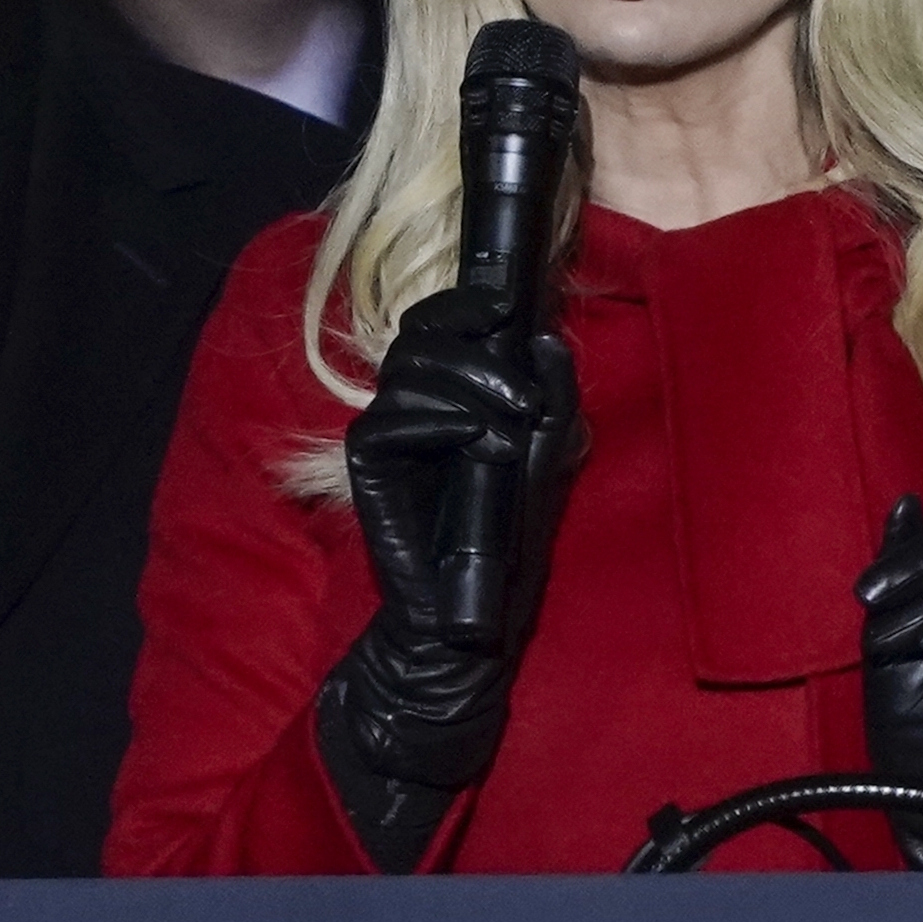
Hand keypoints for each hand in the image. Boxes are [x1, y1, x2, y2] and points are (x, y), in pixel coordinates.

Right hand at [322, 287, 578, 801]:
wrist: (471, 618)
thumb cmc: (510, 541)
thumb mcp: (551, 459)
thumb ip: (554, 400)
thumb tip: (548, 339)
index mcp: (450, 396)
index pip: (439, 325)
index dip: (464, 303)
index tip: (509, 303)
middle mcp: (412, 409)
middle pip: (419, 339)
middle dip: (475, 352)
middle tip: (523, 394)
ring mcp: (387, 437)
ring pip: (406, 374)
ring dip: (467, 387)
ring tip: (509, 429)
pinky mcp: (368, 470)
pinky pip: (385, 421)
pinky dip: (435, 419)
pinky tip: (473, 437)